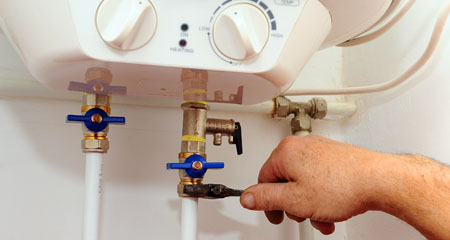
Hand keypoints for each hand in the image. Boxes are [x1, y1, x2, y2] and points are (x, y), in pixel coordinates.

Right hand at [240, 135, 384, 234]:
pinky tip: (332, 206)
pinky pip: (317, 176)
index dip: (268, 202)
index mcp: (285, 152)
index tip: (276, 214)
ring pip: (302, 181)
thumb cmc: (343, 185)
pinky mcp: (332, 155)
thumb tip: (247, 196)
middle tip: (304, 215)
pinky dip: (321, 193)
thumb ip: (266, 198)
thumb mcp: (295, 200)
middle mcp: (300, 146)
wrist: (379, 180)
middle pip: (284, 180)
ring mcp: (318, 149)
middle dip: (293, 204)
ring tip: (323, 215)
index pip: (263, 179)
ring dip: (309, 202)